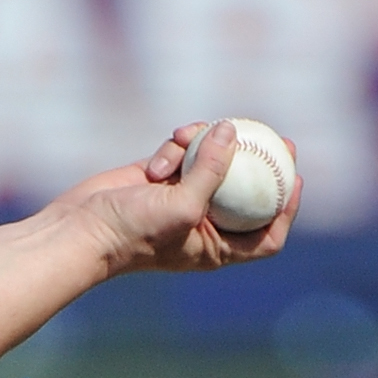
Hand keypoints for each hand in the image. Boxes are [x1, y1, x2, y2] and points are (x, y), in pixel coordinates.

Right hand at [0, 122, 300, 355]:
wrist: (81, 229)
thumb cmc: (132, 233)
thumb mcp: (180, 206)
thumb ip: (210, 171)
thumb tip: (233, 130)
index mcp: (216, 246)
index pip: (264, 234)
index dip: (286, 210)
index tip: (296, 181)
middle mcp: (203, 222)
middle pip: (246, 192)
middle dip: (262, 164)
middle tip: (279, 138)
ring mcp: (181, 197)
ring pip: (212, 161)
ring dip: (202, 144)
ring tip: (183, 138)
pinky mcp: (159, 175)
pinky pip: (183, 149)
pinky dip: (176, 144)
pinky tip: (161, 151)